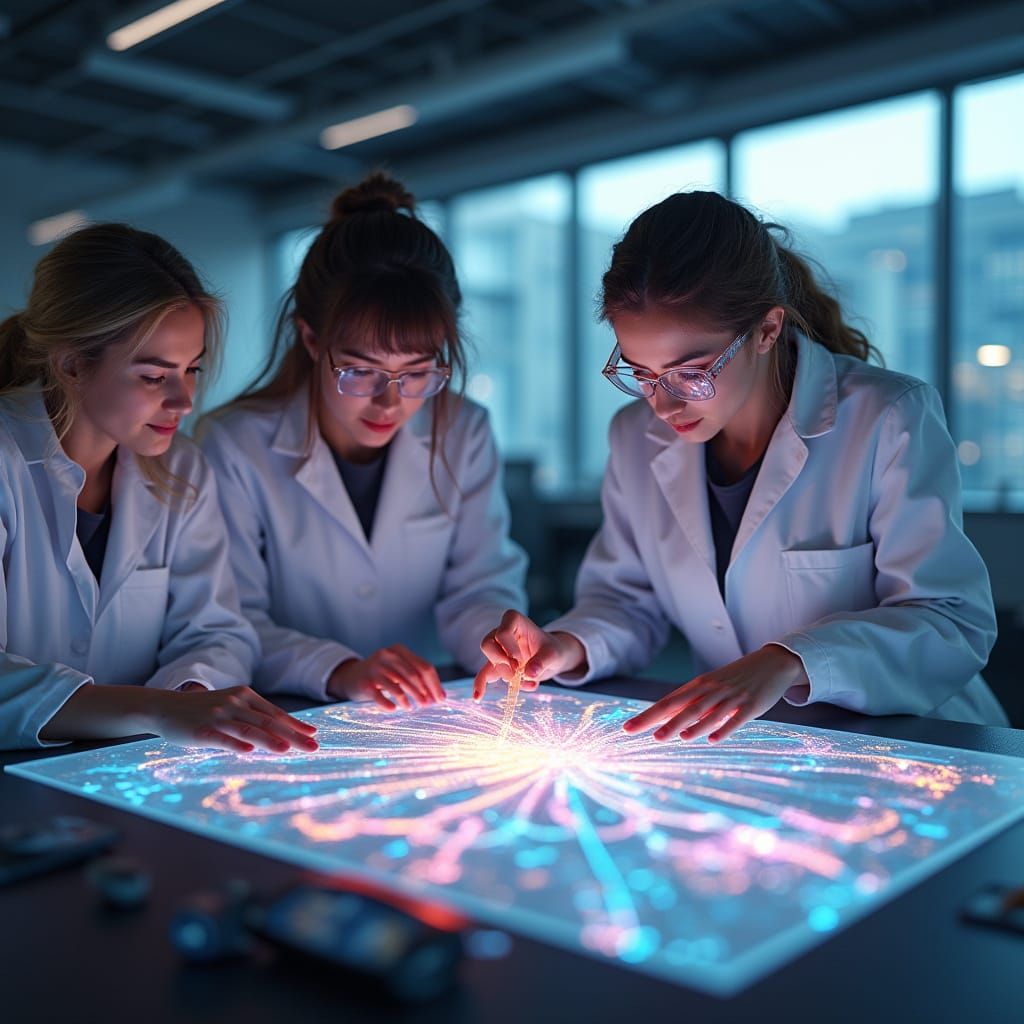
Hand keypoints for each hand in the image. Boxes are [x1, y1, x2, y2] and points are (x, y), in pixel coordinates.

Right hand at [151, 685, 319, 753]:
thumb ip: (254, 716)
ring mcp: (218, 716)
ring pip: (249, 729)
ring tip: (288, 750)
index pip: (275, 713)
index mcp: (245, 696)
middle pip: (269, 722)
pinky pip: (222, 738)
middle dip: (293, 735)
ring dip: (270, 740)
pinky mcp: (201, 731)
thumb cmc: (204, 710)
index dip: (296, 724)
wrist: (165, 707)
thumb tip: (282, 731)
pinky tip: (249, 751)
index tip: (314, 734)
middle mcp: (234, 703)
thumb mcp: (231, 705)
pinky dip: (236, 744)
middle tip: (313, 747)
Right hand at [327, 645, 444, 710]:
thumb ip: (419, 678)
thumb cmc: (382, 674)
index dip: (434, 684)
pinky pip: (380, 696)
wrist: (351, 676)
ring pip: (398, 686)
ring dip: (408, 700)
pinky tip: (394, 709)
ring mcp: (374, 668)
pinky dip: (389, 704)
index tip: (440, 699)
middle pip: (413, 676)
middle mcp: (387, 655)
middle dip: (423, 693)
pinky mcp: (364, 682)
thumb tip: (442, 696)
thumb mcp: (399, 669)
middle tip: (428, 705)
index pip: (424, 667)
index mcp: (399, 650)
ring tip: (412, 708)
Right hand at [473, 610, 586, 699]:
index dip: (509, 649)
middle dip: (501, 662)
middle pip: (488, 644)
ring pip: (488, 660)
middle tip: (516, 672)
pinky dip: (481, 685)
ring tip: (517, 682)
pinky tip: (478, 697)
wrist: (552, 658)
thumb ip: (542, 662)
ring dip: (502, 674)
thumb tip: (529, 675)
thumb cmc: (552, 650)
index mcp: (515, 621)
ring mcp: (498, 649)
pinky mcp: (498, 665)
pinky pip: (484, 674)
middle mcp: (502, 632)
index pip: (502, 631)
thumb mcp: (553, 654)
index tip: (521, 660)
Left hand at [622, 645, 809, 743]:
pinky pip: (734, 718)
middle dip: (657, 721)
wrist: (772, 663)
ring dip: (686, 726)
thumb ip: (691, 704)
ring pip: (705, 713)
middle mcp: (711, 690)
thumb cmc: (736, 679)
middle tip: (635, 732)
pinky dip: (723, 728)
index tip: (627, 728)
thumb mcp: (711, 688)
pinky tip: (712, 740)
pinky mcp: (750, 705)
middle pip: (680, 707)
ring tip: (667, 738)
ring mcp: (730, 697)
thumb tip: (666, 720)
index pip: (668, 703)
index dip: (647, 716)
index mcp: (698, 686)